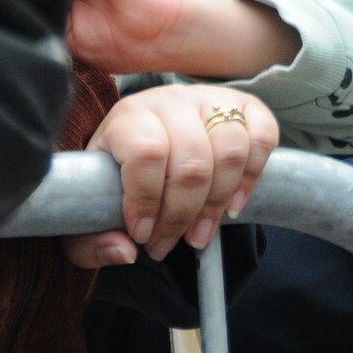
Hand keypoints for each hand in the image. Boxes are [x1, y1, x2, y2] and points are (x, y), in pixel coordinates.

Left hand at [63, 85, 277, 268]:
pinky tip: (233, 205)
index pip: (146, 153)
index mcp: (128, 116)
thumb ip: (90, 241)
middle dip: (183, 214)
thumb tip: (125, 252)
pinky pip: (263, 136)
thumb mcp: (90, 208)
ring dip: (219, 202)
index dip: (147, 200)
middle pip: (192, 161)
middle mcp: (171, 100)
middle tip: (172, 242)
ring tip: (201, 233)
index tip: (143, 234)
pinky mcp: (246, 105)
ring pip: (231, 151)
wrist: (149, 136)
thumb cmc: (117, 176)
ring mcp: (212, 100)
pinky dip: (253, 177)